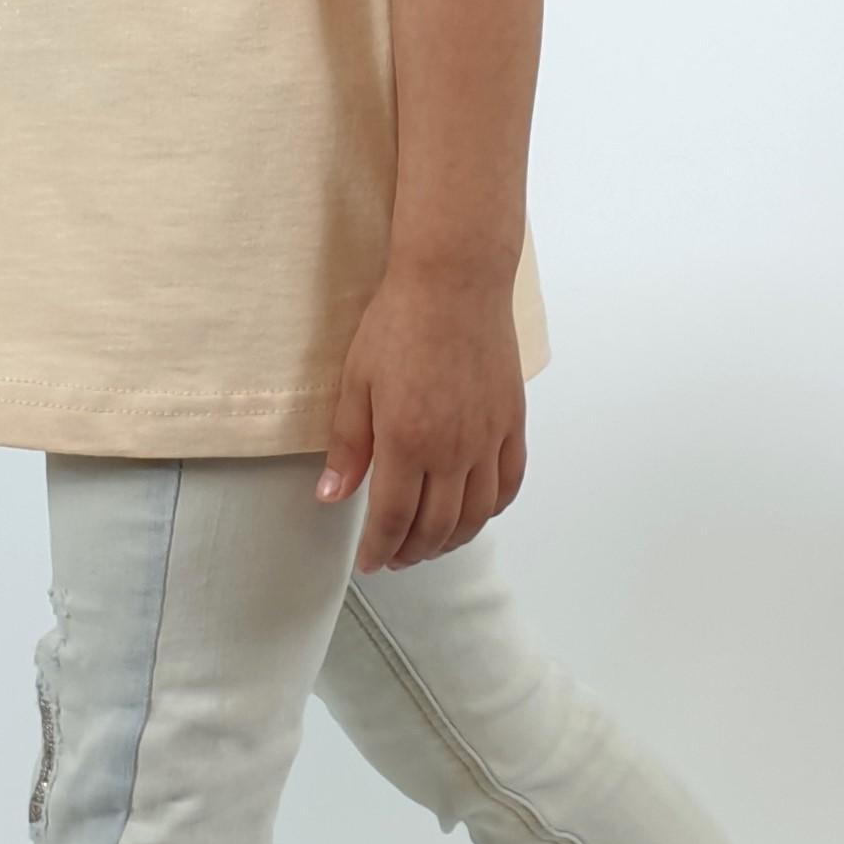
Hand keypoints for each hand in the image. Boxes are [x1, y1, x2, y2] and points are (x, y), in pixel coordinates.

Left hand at [316, 264, 525, 571]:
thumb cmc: (401, 322)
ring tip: (429, 544)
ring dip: (450, 540)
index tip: (369, 561)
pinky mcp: (512, 423)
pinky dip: (491, 510)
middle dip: (411, 552)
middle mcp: (453, 449)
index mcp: (408, 441)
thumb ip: (348, 445)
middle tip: (394, 557)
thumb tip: (331, 494)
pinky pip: (508, 484)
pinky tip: (474, 513)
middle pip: (435, 527)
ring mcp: (488, 439)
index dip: (379, 548)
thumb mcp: (356, 382)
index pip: (393, 519)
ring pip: (475, 515)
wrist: (455, 282)